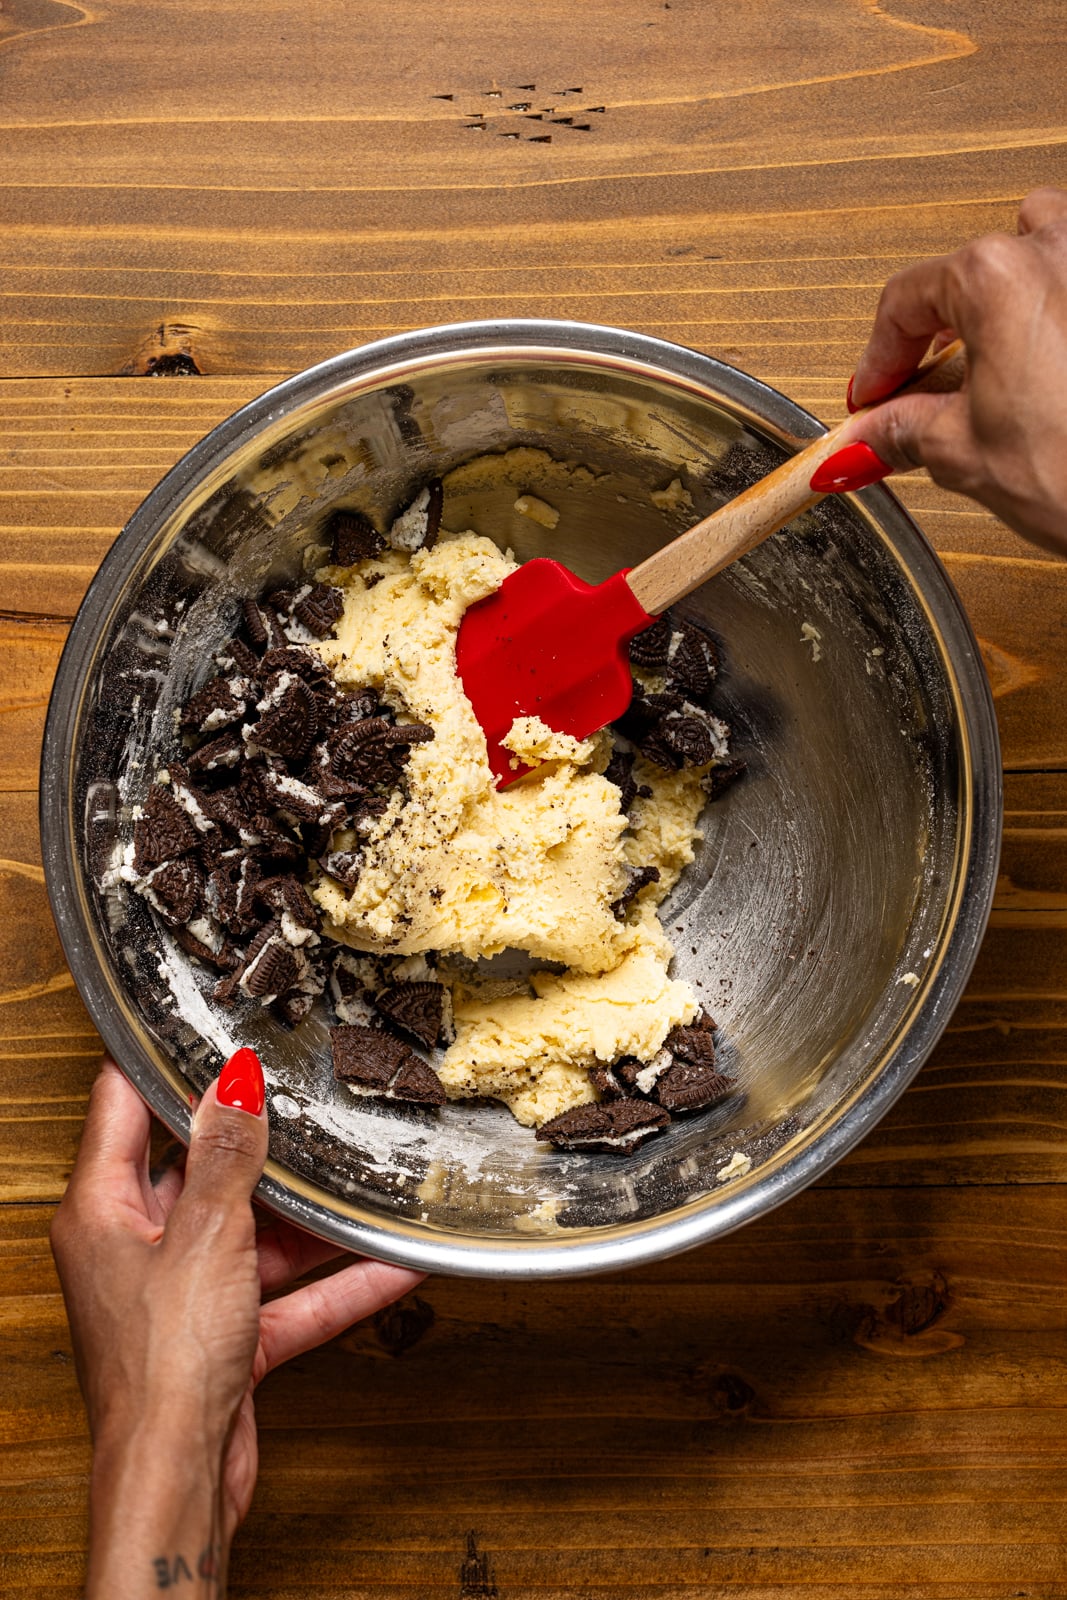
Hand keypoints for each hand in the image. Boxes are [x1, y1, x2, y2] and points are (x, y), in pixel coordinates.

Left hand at [50, 1053, 423, 1596]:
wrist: (178, 1480)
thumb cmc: (162, 1370)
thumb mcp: (207, 1236)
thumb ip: (228, 1158)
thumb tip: (235, 1086)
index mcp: (103, 1211)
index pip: (122, 1109)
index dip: (159, 1063)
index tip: (199, 1025)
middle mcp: (136, 1247)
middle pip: (201, 1172)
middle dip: (260, 1145)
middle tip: (303, 1099)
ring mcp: (181, 1295)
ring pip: (254, 1235)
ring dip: (311, 1219)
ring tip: (363, 1181)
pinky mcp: (223, 1339)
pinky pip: (288, 1295)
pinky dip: (337, 1282)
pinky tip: (392, 1262)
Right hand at [842, 185, 1066, 554]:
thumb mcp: (967, 456)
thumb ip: (904, 432)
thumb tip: (868, 435)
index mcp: (997, 275)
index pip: (905, 301)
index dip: (877, 358)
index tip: (871, 395)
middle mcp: (1059, 248)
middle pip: (973, 271)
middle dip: (940, 334)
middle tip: (921, 395)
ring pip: (1042, 249)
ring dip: (1012, 297)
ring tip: (997, 366)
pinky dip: (1059, 317)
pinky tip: (1053, 372)